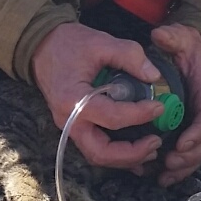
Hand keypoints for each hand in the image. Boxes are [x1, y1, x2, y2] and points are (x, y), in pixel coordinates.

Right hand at [31, 22, 165, 171]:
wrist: (42, 46)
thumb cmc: (68, 43)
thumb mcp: (101, 42)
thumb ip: (129, 56)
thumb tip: (154, 76)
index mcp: (74, 100)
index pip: (113, 117)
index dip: (139, 115)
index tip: (159, 107)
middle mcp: (69, 120)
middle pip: (101, 153)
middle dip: (131, 153)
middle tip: (156, 141)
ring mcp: (70, 126)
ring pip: (98, 155)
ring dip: (125, 157)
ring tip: (150, 148)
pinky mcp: (74, 126)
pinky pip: (95, 147)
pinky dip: (116, 153)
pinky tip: (136, 149)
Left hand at [150, 23, 200, 186]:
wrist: (191, 53)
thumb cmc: (185, 47)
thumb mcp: (180, 37)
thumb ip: (172, 36)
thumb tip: (160, 35)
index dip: (198, 131)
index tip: (182, 142)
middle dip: (190, 156)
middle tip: (170, 163)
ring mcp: (197, 122)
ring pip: (199, 152)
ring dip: (184, 167)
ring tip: (164, 176)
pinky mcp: (187, 129)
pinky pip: (187, 154)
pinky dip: (177, 169)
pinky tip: (160, 178)